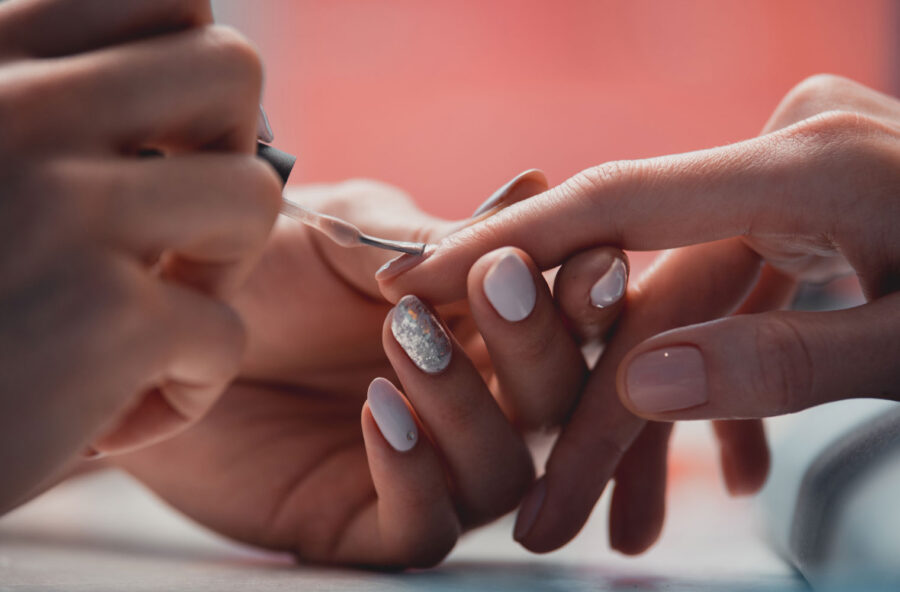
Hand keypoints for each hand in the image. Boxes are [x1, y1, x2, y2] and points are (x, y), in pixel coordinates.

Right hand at [0, 0, 280, 512]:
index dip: (193, 78)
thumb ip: (41, 106)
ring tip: (152, 320)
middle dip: (234, 153)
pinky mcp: (102, 319)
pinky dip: (190, 384)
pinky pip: (223, 333)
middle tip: (182, 230)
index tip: (170, 145)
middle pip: (232, 70)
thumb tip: (166, 75)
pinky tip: (115, 413)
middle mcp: (18, 110)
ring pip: (255, 194)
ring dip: (223, 273)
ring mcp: (63, 209)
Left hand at [113, 178, 598, 566]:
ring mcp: (425, 471)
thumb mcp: (354, 234)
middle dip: (535, 346)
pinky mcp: (363, 524)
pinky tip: (381, 410)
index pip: (567, 329)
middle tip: (496, 283)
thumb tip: (537, 194)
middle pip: (553, 407)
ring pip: (504, 475)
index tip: (588, 263)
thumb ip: (440, 243)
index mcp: (483, 332)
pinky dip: (416, 475)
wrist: (166, 314)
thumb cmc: (263, 263)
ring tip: (407, 342)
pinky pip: (424, 530)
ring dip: (469, 407)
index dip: (587, 301)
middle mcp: (471, 405)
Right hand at [381, 75, 898, 551]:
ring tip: (624, 524)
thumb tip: (641, 384)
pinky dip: (725, 374)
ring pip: (691, 306)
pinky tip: (720, 464)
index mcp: (810, 165)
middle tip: (540, 504)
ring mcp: (805, 179)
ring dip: (660, 417)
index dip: (511, 244)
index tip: (422, 280)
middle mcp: (789, 156)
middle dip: (596, 410)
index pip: (618, 204)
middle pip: (653, 293)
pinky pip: (743, 293)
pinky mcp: (819, 209)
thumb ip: (783, 361)